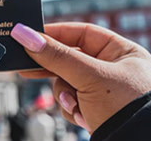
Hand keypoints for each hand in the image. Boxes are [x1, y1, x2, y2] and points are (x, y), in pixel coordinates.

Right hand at [11, 22, 150, 132]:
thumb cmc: (125, 106)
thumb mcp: (89, 77)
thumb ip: (56, 56)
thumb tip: (25, 35)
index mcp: (122, 52)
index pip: (83, 33)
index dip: (56, 34)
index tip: (30, 37)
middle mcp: (115, 69)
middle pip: (71, 60)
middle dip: (55, 71)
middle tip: (26, 68)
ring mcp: (105, 91)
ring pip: (67, 83)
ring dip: (65, 95)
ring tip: (75, 106)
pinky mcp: (97, 110)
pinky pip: (73, 102)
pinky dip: (72, 110)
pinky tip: (82, 117)